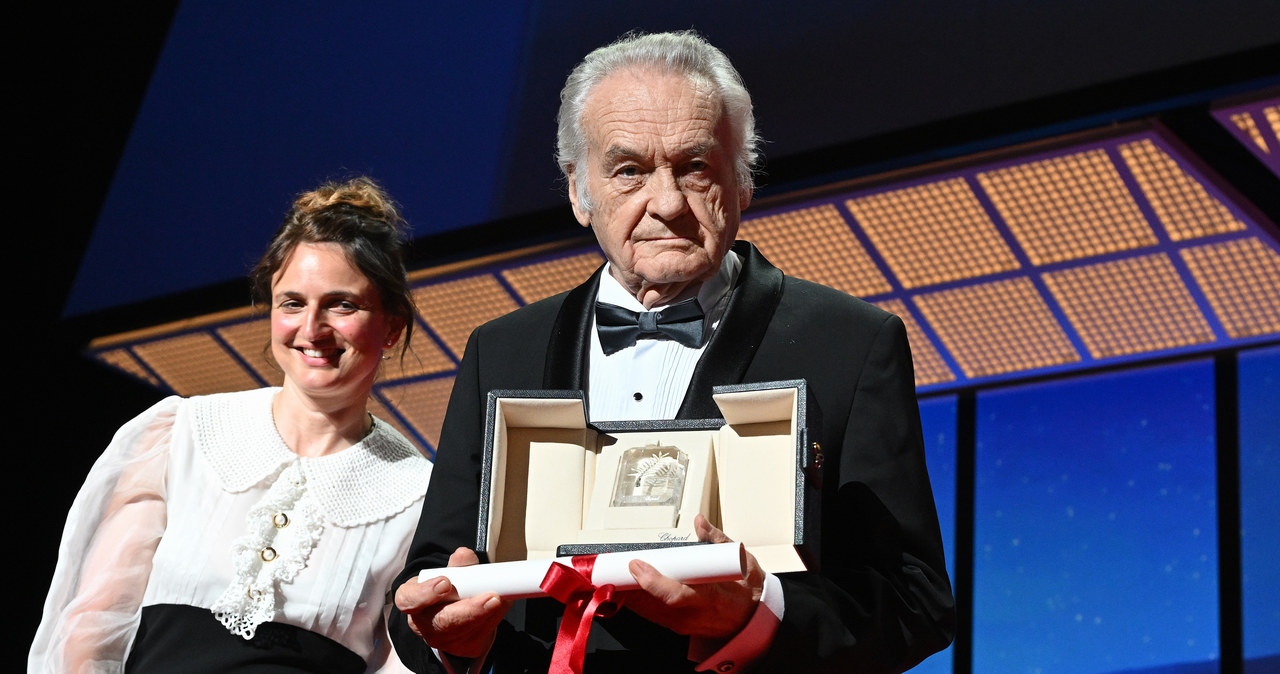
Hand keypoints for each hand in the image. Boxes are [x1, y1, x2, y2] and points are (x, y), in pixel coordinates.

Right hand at [393, 547, 510, 658]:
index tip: (445, 582)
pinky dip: (495, 617)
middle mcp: (425, 624)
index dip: (426, 592)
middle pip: (443, 621)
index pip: (409, 600)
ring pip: (467, 629)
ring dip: (489, 612)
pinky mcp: (465, 648)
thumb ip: (457, 564)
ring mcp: (444, 640)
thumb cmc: (448, 590)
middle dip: (469, 610)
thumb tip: (464, 554)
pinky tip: (501, 604)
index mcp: (412, 601)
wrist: (456, 614)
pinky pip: (483, 634)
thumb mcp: (448, 573)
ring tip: (502, 596)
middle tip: (491, 597)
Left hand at [622, 514, 764, 639]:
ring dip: (630, 598)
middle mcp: (696, 614)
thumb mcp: (741, 560)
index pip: (675, 594)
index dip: (652, 581)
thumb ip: (717, 539)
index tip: (636, 564)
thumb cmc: (748, 589)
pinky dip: (639, 606)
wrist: (756, 618)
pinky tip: (628, 593)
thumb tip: (699, 520)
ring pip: (650, 614)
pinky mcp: (681, 629)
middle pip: (654, 606)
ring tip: (615, 578)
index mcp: (711, 596)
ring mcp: (687, 625)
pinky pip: (654, 618)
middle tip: (614, 569)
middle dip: (630, 589)